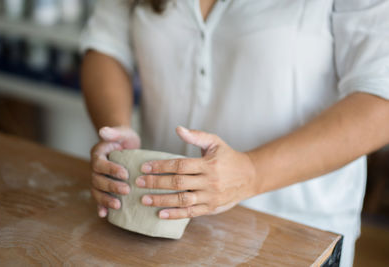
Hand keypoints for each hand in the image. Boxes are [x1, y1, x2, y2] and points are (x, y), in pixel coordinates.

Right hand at [90, 126, 140, 217]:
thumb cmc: (124, 138)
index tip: (125, 174)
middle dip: (111, 186)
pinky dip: (101, 206)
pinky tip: (105, 214)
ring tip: (118, 205)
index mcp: (98, 155)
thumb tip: (102, 131)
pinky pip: (99, 198)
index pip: (100, 163)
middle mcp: (95, 168)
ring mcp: (98, 179)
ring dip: (105, 199)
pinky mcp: (104, 187)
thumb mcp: (122, 132)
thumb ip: (113, 132)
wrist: (125, 144)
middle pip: (98, 179)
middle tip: (127, 190)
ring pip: (97, 191)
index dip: (110, 170)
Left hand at [135, 126, 257, 218]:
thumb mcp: (215, 142)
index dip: (160, 166)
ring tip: (144, 199)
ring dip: (161, 200)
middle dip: (156, 183)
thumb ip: (196, 136)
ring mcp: (210, 197)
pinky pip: (191, 212)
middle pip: (178, 183)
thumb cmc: (228, 157)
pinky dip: (175, 214)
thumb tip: (178, 129)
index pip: (179, 165)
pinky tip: (160, 213)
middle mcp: (209, 181)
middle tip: (139, 182)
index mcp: (208, 164)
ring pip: (182, 200)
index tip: (144, 167)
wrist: (249, 176)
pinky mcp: (211, 208)